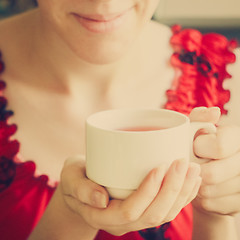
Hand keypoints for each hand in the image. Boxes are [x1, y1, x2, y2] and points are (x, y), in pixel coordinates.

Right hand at [60, 156, 200, 235]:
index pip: (130, 211)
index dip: (148, 191)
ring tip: (193, 169)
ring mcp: (135, 219)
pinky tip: (192, 180)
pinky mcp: (144, 210)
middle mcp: (122, 222)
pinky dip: (183, 196)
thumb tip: (101, 199)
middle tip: (183, 163)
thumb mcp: (70, 178)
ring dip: (182, 192)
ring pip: (165, 214)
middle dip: (172, 189)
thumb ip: (80, 188)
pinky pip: (168, 210)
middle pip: (154, 215)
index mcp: (102, 216)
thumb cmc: (75, 178)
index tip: (160, 166)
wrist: (81, 186)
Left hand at [189, 107, 239, 215]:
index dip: (199, 148)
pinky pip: (211, 205)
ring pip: (209, 191)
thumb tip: (214, 112)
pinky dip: (200, 198)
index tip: (194, 147)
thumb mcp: (197, 130)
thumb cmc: (200, 150)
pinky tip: (202, 189)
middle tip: (191, 165)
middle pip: (212, 174)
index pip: (219, 146)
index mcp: (237, 138)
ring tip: (195, 175)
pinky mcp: (239, 203)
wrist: (210, 178)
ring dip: (195, 184)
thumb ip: (200, 119)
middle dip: (194, 170)